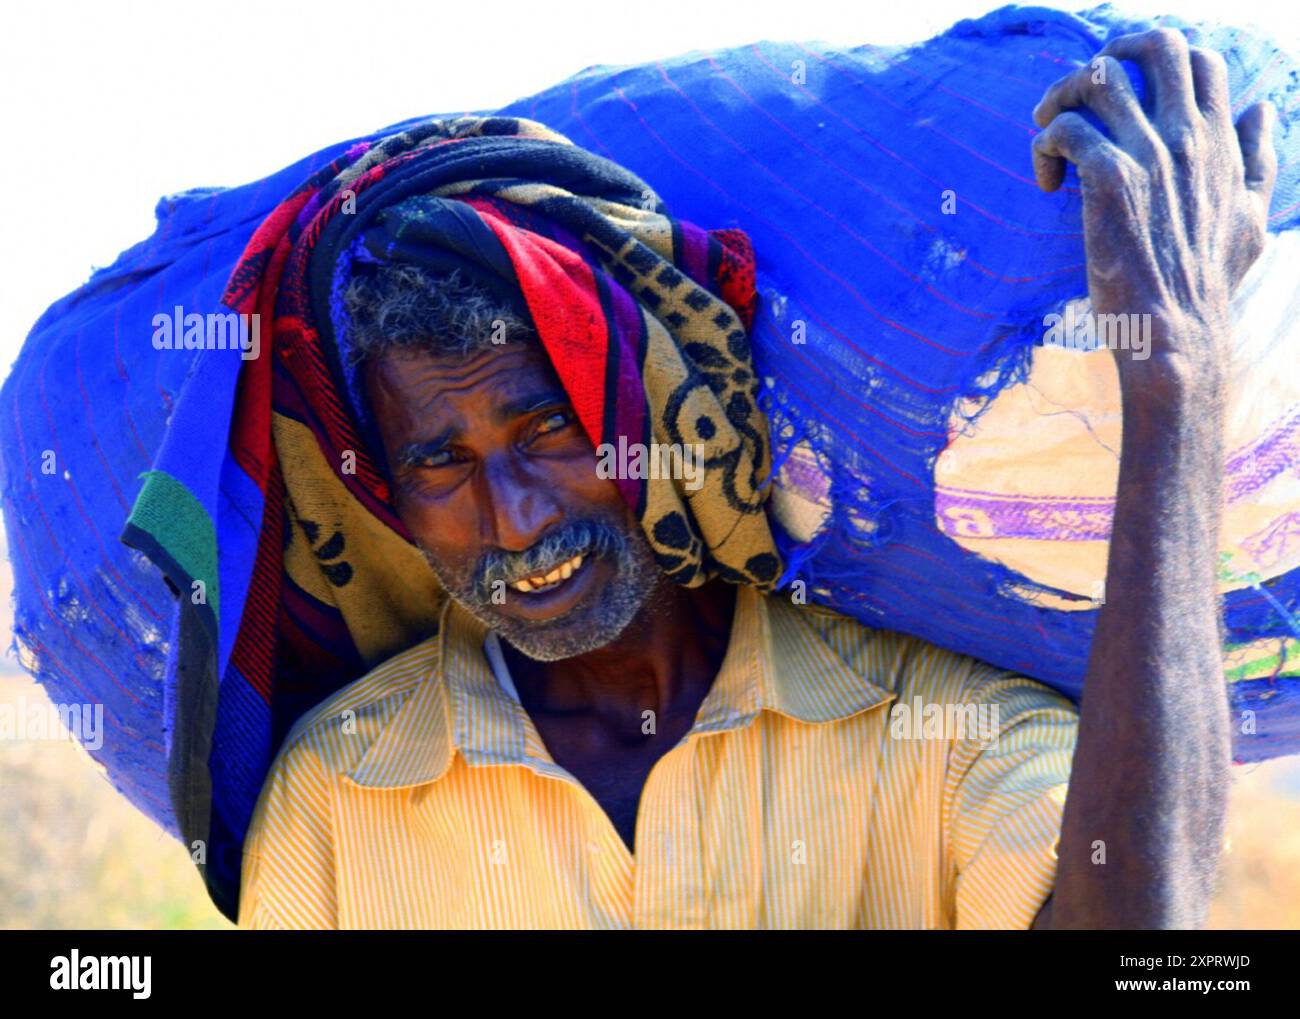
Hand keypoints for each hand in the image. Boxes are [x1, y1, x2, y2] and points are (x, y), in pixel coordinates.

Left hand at [1031, 29, 1276, 384]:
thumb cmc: (1207, 283)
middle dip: (1107, 55)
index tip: (1124, 93)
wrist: (1177, 334)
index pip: (1200, 59)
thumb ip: (1257, 159)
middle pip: (1154, 45)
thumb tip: (1259, 110)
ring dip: (1061, 96)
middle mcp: (1188, 137)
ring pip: (1098, 78)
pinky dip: (1043, 146)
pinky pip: (1064, 130)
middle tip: (1075, 96)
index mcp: (1221, 141)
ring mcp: (1150, 155)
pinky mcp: (1109, 181)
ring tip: (1048, 132)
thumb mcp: (1252, 215)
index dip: (1154, 60)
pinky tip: (1047, 182)